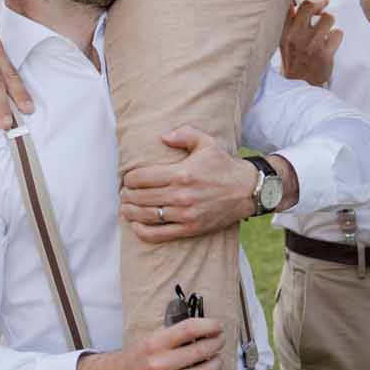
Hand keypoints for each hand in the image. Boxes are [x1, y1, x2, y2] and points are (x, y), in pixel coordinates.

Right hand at [75, 316, 225, 369]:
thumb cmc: (135, 358)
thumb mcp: (150, 339)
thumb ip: (174, 335)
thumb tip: (205, 331)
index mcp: (154, 344)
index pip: (189, 329)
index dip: (209, 326)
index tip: (217, 326)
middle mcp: (158, 365)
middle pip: (199, 351)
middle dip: (216, 344)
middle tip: (220, 341)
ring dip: (215, 365)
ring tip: (217, 360)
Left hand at [121, 128, 260, 240]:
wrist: (246, 190)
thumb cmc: (224, 165)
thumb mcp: (207, 142)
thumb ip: (183, 134)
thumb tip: (163, 136)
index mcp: (182, 173)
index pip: (142, 177)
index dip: (129, 178)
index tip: (127, 178)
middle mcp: (181, 195)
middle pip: (141, 197)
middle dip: (127, 195)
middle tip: (123, 193)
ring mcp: (185, 214)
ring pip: (146, 216)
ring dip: (130, 212)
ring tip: (125, 208)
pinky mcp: (190, 229)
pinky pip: (159, 234)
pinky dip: (142, 231)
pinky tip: (136, 225)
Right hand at [279, 0, 341, 87]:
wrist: (299, 87)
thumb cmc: (293, 60)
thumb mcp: (283, 40)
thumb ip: (288, 21)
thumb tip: (294, 1)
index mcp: (284, 31)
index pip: (292, 3)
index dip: (307, 0)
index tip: (314, 5)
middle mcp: (296, 36)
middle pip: (310, 5)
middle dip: (320, 4)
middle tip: (323, 7)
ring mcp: (311, 44)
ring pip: (328, 17)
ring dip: (329, 23)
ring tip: (325, 31)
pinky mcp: (325, 54)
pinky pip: (338, 32)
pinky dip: (336, 37)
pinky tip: (330, 43)